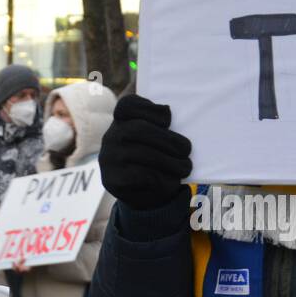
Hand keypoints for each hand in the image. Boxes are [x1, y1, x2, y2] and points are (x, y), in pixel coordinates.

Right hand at [98, 94, 192, 210]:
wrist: (146, 192)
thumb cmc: (158, 156)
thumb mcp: (158, 135)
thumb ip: (163, 123)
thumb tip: (175, 115)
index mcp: (122, 120)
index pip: (127, 104)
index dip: (149, 108)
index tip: (168, 119)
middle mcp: (110, 136)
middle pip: (138, 129)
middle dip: (167, 140)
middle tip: (186, 149)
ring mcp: (109, 158)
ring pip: (142, 154)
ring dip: (169, 162)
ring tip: (185, 167)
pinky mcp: (112, 180)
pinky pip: (140, 176)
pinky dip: (161, 178)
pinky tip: (172, 181)